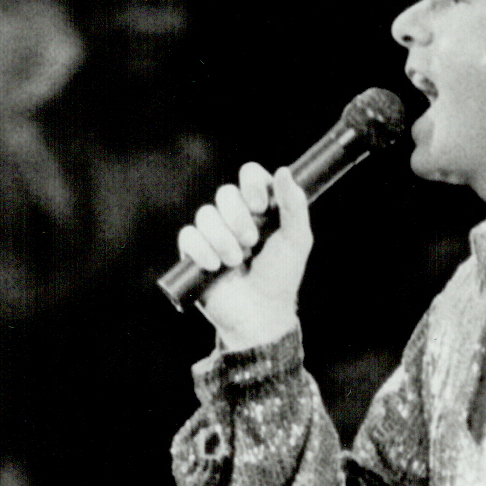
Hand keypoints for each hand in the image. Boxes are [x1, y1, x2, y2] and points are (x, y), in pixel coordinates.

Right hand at [172, 161, 311, 347]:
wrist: (259, 314)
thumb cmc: (281, 278)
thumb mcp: (296, 240)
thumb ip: (294, 205)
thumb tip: (282, 170)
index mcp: (260, 207)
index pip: (249, 174)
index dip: (252, 185)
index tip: (260, 206)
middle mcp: (234, 216)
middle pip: (225, 193)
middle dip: (238, 219)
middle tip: (252, 243)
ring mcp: (212, 233)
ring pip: (206, 214)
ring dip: (223, 239)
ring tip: (237, 261)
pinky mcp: (194, 252)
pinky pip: (188, 235)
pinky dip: (202, 250)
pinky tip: (215, 266)